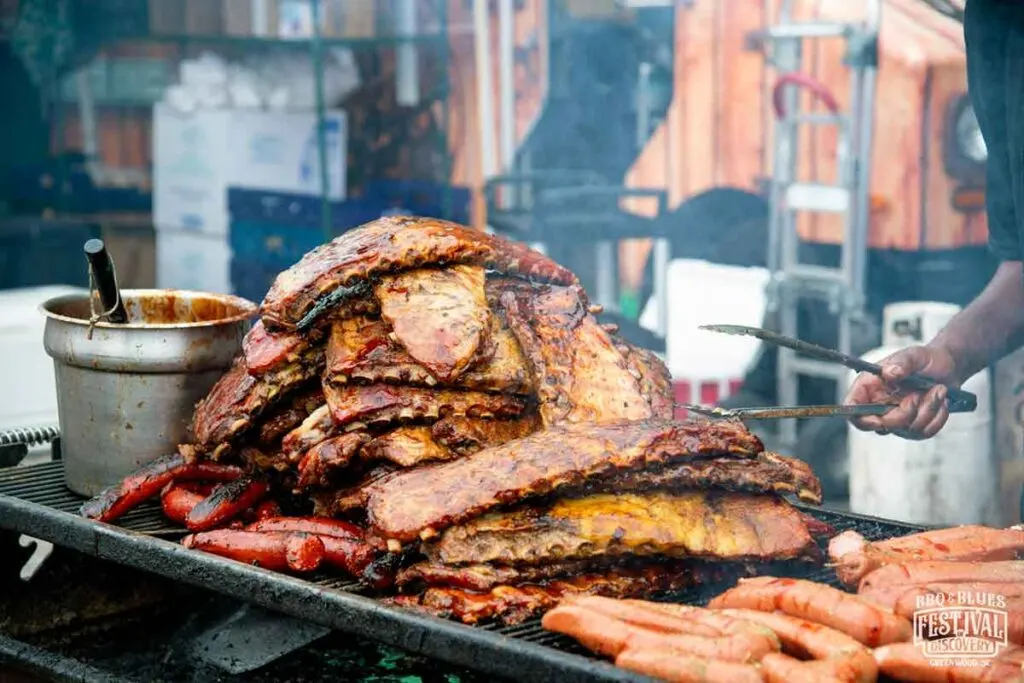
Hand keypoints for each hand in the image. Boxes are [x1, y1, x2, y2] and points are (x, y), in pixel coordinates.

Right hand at [844, 345, 959, 439]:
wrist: (948, 367)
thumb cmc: (926, 359)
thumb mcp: (915, 355)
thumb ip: (902, 363)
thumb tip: (889, 373)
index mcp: (870, 386)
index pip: (852, 408)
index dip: (860, 418)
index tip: (878, 420)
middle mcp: (879, 404)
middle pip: (880, 426)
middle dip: (904, 415)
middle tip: (918, 395)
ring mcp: (896, 417)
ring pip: (906, 430)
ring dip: (927, 412)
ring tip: (937, 391)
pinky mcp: (914, 425)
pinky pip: (924, 433)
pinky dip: (937, 418)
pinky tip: (941, 402)